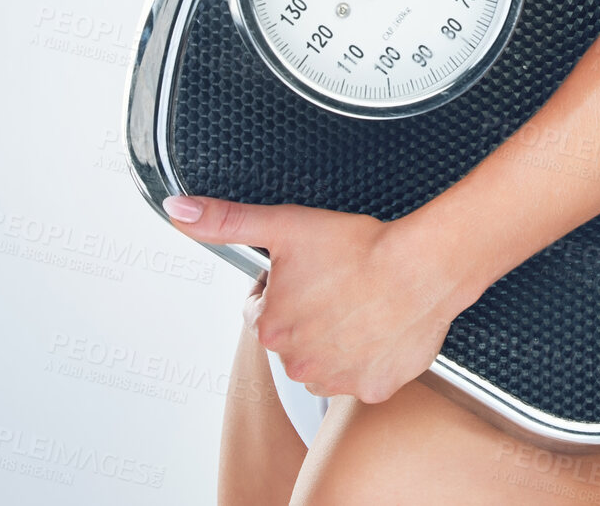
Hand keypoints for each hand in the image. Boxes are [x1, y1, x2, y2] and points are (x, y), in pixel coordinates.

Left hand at [162, 195, 466, 401]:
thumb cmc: (359, 247)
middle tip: (338, 282)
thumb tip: (178, 211)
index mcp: (271, 328)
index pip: (263, 309)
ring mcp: (337, 380)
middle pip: (294, 336)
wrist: (421, 268)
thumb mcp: (285, 224)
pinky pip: (363, 374)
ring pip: (326, 358)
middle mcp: (298, 363)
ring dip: (336, 336)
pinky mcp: (373, 389)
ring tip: (360, 302)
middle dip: (310, 311)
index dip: (284, 284)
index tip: (310, 269)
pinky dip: (369, 355)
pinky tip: (379, 325)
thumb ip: (225, 220)